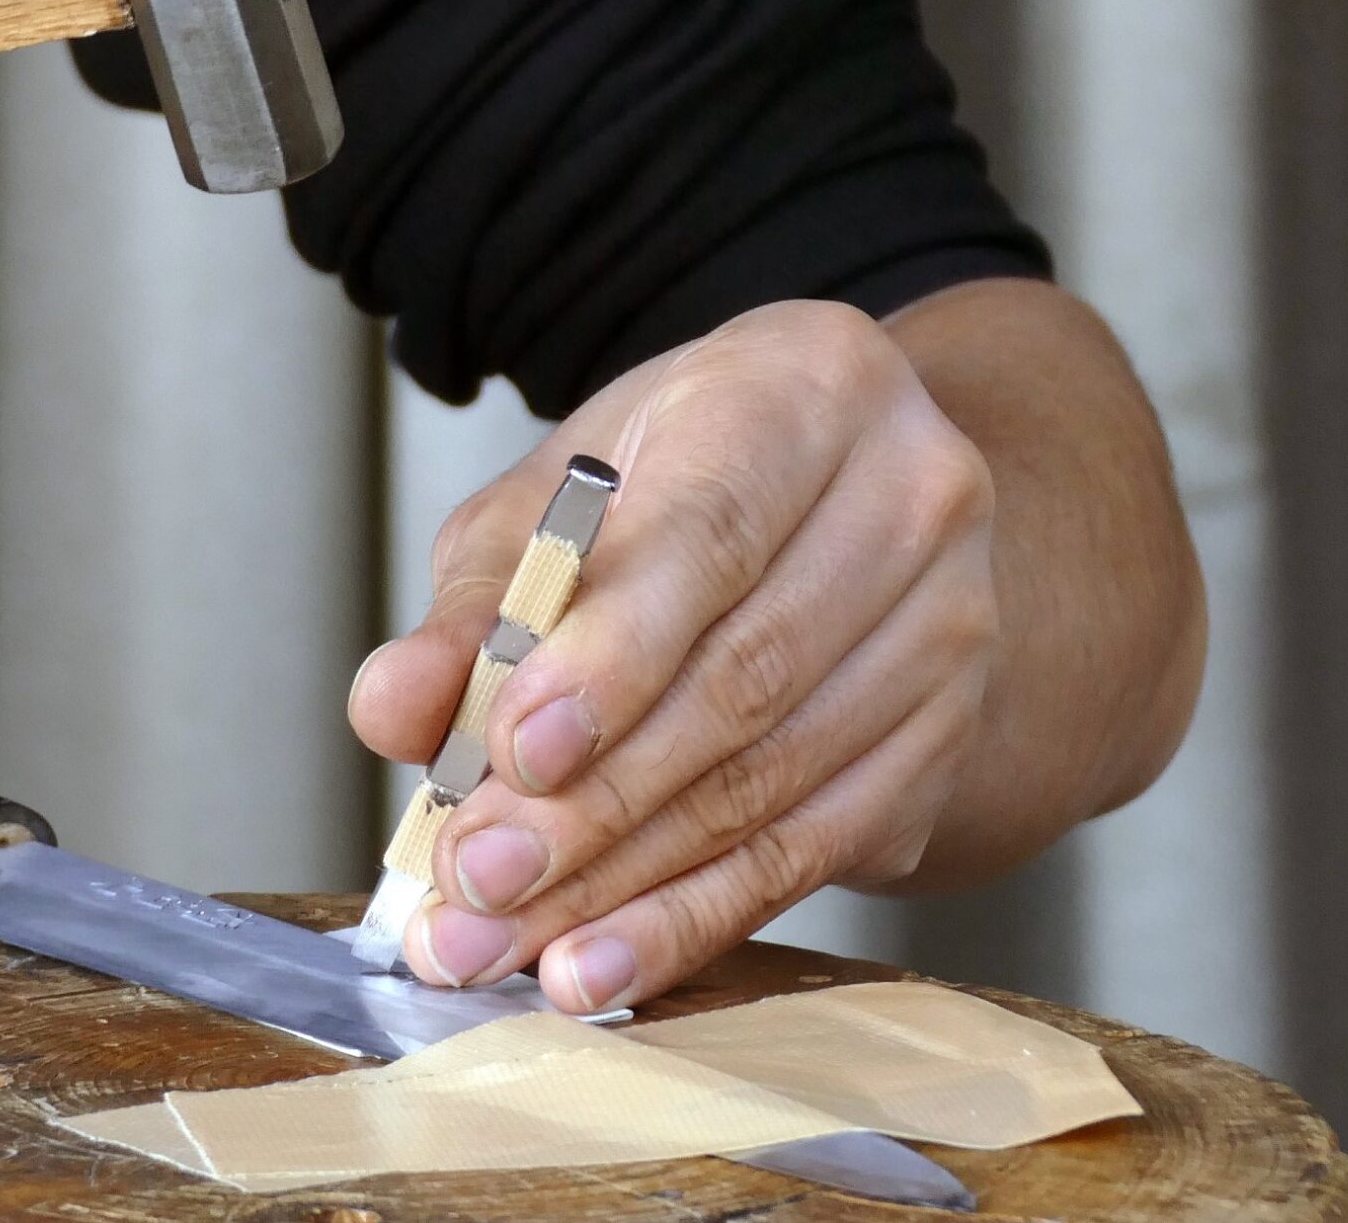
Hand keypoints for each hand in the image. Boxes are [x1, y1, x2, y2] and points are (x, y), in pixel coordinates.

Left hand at [350, 299, 998, 1011]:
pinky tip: (597, 963)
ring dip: (627, 883)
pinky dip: (690, 918)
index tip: (515, 749)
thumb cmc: (678, 476)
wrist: (831, 496)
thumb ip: (471, 599)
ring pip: (776, 783)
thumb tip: (393, 707)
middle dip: (594, 802)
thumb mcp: (554, 497)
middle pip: (744, 679)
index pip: (712, 532)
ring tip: (503, 943)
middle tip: (473, 882)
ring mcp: (954, 625)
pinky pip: (812, 851)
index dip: (613, 654)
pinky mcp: (948, 740)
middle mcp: (912, 496)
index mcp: (809, 386)